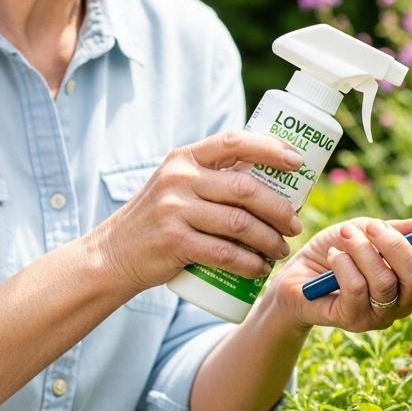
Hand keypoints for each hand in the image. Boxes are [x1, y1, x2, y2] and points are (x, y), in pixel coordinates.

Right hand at [85, 131, 305, 291]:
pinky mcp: (173, 242)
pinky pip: (225, 253)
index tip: (298, 162)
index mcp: (185, 158)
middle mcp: (179, 178)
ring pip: (240, 223)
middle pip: (245, 188)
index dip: (271, 149)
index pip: (234, 141)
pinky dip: (250, 263)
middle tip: (294, 225)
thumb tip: (276, 178)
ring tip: (281, 249)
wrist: (113, 254)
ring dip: (269, 240)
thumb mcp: (178, 185)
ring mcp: (174, 210)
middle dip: (279, 208)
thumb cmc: (160, 219)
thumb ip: (214, 177)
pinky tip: (260, 268)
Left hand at [267, 217, 411, 331]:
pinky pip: (356, 289)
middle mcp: (401, 302)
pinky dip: (343, 264)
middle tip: (371, 226)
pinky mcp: (352, 320)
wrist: (295, 278)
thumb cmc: (335, 252)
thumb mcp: (363, 232)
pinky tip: (333, 255)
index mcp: (411, 279)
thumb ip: (391, 230)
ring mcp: (379, 315)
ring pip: (385, 282)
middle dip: (395, 245)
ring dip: (363, 250)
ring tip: (345, 236)